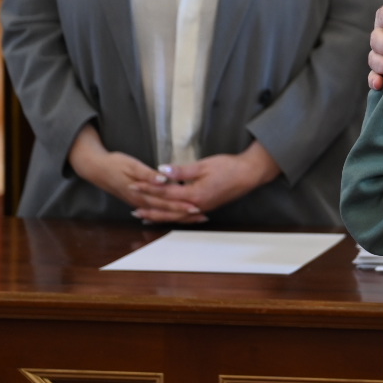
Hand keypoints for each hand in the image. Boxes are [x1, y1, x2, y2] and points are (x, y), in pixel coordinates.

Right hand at [67, 125, 200, 222]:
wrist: (96, 169)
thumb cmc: (115, 164)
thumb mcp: (132, 165)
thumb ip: (148, 174)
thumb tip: (162, 180)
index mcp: (142, 194)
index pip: (166, 202)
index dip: (181, 205)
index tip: (196, 207)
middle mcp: (141, 201)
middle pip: (166, 210)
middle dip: (184, 214)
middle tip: (201, 216)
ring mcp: (139, 202)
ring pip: (161, 213)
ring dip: (177, 215)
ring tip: (194, 218)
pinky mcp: (137, 200)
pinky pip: (155, 210)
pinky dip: (166, 213)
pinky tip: (174, 216)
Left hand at [129, 142, 281, 220]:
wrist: (250, 174)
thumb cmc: (229, 167)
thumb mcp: (204, 165)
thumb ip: (181, 170)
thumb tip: (161, 170)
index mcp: (194, 194)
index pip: (165, 192)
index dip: (148, 188)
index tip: (134, 184)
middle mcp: (196, 206)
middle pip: (167, 209)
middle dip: (149, 206)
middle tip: (132, 205)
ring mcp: (201, 208)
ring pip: (175, 216)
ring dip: (159, 216)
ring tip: (144, 216)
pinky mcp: (206, 207)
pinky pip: (184, 216)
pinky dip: (173, 216)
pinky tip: (168, 216)